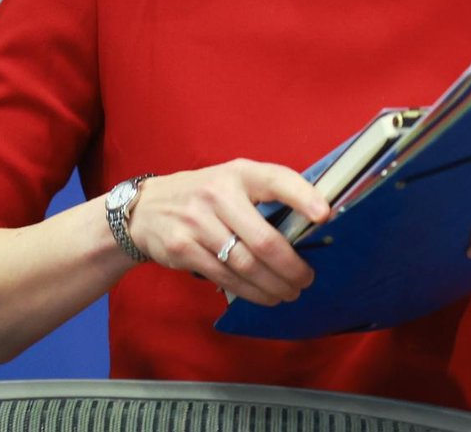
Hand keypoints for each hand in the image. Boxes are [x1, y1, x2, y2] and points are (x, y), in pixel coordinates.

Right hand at [127, 159, 328, 306]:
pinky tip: (265, 295)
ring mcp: (197, 222)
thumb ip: (264, 196)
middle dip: (291, 267)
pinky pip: (225, 277)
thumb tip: (311, 226)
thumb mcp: (231, 182)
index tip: (325, 215)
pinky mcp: (183, 248)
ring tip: (289, 292)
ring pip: (246, 265)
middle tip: (306, 279)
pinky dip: (251, 292)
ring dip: (274, 285)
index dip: (302, 196)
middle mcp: (217, 194)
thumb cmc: (203, 196)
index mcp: (238, 174)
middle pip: (263, 240)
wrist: (146, 209)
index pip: (275, 179)